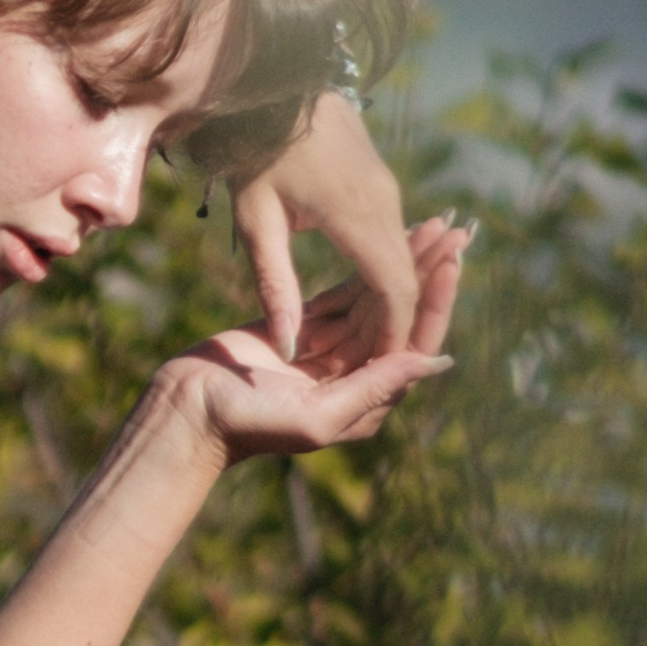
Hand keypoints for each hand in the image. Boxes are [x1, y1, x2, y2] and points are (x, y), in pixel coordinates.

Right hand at [163, 217, 467, 466]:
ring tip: (431, 223)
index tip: (451, 260)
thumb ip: (373, 389)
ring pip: (377, 299)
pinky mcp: (305, 327)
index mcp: (369, 399)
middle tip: (456, 230)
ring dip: (403, 262)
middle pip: (403, 316)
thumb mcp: (316, 415)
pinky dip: (365, 266)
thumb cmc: (249, 422)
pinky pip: (345, 293)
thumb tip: (436, 359)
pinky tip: (386, 235)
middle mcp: (358, 375)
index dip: (437, 301)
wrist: (190, 410)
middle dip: (428, 273)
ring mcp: (333, 350)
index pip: (415, 344)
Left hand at [232, 93, 414, 361]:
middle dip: (392, 327)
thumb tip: (287, 346)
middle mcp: (385, 202)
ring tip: (363, 344)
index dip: (392, 334)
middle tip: (367, 367)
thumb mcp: (256, 219)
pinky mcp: (381, 184)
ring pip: (402, 262)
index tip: (377, 369)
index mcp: (357, 213)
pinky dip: (382, 275)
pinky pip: (393, 241)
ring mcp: (388, 191)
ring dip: (388, 303)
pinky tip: (363, 303)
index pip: (395, 290)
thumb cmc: (254, 147)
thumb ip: (275, 283)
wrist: (276, 79)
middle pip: (406, 281)